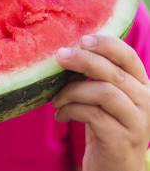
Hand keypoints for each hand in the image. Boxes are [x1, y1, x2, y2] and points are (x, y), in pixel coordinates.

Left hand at [54, 34, 149, 170]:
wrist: (115, 168)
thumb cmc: (104, 126)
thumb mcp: (102, 98)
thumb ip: (94, 76)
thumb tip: (64, 51)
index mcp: (141, 85)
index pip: (128, 56)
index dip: (106, 44)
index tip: (81, 39)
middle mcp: (146, 101)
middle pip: (113, 72)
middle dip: (83, 61)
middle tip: (58, 57)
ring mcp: (137, 122)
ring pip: (104, 93)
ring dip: (72, 91)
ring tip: (55, 99)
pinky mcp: (122, 140)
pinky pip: (94, 115)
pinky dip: (71, 110)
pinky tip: (60, 115)